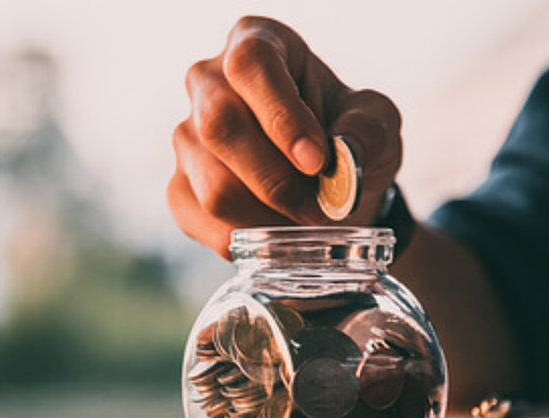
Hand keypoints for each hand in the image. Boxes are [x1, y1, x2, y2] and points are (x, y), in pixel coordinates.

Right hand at [168, 16, 401, 257]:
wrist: (326, 184)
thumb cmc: (345, 137)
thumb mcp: (376, 122)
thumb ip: (367, 128)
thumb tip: (341, 153)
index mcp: (255, 43)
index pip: (250, 65)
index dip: (281, 115)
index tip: (317, 160)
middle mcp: (207, 83)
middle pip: (220, 125)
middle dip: (276, 179)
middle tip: (318, 208)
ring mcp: (186, 136)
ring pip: (213, 184)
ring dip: (267, 216)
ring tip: (303, 221)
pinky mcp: (178, 185)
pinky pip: (203, 219)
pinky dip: (248, 239)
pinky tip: (275, 234)